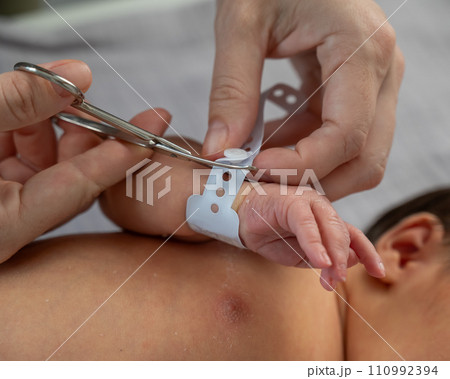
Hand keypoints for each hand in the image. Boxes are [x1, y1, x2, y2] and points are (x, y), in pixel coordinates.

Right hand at [0, 60, 169, 262]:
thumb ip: (16, 102)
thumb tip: (78, 76)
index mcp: (4, 229)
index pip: (78, 188)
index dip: (117, 158)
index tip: (152, 132)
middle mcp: (11, 225)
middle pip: (69, 178)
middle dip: (86, 135)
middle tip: (94, 100)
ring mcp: (6, 208)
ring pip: (49, 166)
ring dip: (53, 126)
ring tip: (54, 95)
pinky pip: (26, 162)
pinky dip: (30, 131)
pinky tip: (30, 107)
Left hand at [204, 0, 404, 200]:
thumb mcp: (242, 24)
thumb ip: (232, 89)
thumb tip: (219, 150)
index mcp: (362, 49)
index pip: (347, 135)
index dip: (302, 164)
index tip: (255, 168)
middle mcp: (382, 71)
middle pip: (365, 159)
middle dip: (314, 182)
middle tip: (261, 183)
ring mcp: (374, 83)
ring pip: (357, 156)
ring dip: (308, 170)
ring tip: (258, 161)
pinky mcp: (358, 91)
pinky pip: (340, 139)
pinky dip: (305, 152)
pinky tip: (269, 143)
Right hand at [236, 183, 384, 289]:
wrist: (240, 217)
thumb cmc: (270, 234)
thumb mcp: (299, 255)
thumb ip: (323, 258)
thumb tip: (351, 261)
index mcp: (325, 220)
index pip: (353, 235)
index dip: (368, 253)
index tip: (379, 273)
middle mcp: (320, 208)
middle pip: (343, 233)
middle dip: (343, 260)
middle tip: (337, 281)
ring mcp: (307, 201)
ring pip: (329, 227)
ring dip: (333, 253)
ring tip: (332, 275)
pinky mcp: (290, 201)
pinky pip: (306, 223)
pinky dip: (314, 242)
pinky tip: (319, 260)